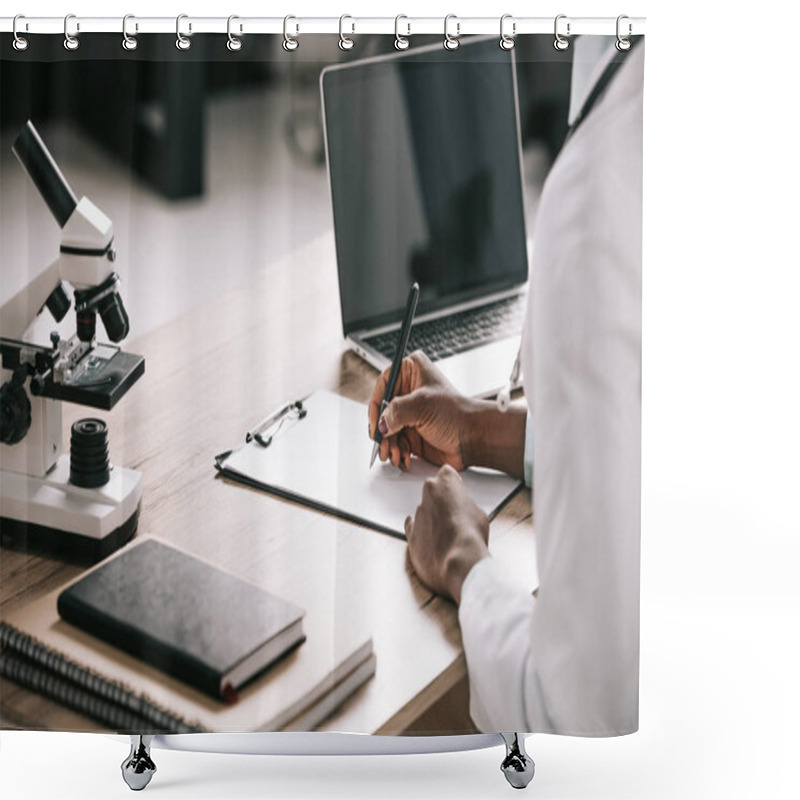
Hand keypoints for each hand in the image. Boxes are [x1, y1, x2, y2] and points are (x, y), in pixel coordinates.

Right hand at [368, 350, 470, 470]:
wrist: (473, 438)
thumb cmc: (456, 413)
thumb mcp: (423, 405)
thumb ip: (397, 411)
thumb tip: (382, 423)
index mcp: (411, 371)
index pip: (384, 384)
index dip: (377, 405)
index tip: (377, 422)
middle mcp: (408, 391)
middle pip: (382, 410)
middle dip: (382, 430)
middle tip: (383, 444)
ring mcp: (409, 412)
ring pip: (387, 429)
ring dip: (389, 445)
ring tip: (395, 455)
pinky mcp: (411, 431)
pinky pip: (395, 441)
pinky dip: (396, 452)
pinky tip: (403, 458)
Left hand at [404, 464, 489, 603]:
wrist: (459, 561)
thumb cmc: (470, 536)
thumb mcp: (478, 512)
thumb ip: (465, 504)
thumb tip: (464, 510)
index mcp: (444, 483)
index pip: (446, 473)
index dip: (453, 484)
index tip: (457, 491)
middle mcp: (427, 495)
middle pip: (433, 491)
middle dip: (441, 500)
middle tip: (454, 514)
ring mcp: (417, 514)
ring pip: (424, 511)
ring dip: (432, 519)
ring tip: (447, 534)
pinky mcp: (411, 534)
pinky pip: (412, 527)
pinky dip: (420, 530)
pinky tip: (429, 536)